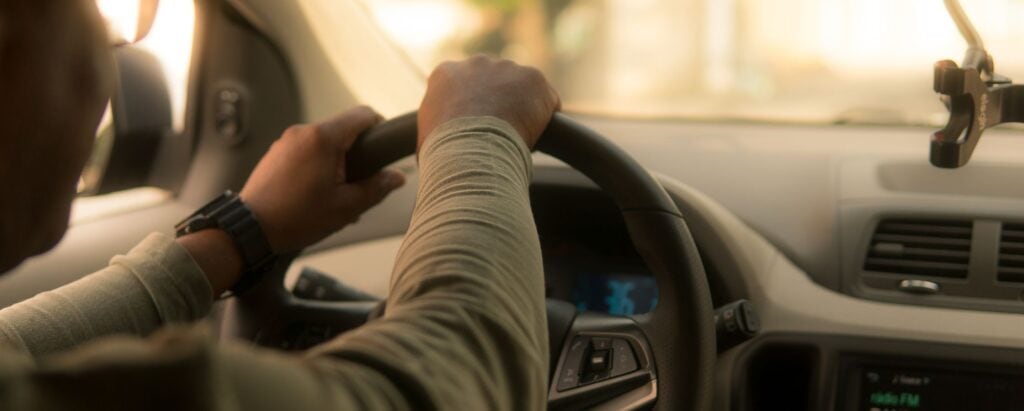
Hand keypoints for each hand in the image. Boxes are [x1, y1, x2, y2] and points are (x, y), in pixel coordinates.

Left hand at [240, 106, 405, 252]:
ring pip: (323, 141)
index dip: (379, 128)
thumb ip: (377, 188)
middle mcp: (303, 132)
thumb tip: (397, 177)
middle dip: (356, 152)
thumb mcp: (346, 207)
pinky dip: (316, 165)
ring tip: (334, 193)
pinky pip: (305, 150)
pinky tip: (314, 193)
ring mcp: (286, 141)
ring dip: (335, 161)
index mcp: (323, 138)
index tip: (383, 148)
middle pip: (343, 129)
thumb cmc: (297, 217)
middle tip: (358, 183)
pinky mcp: (276, 153)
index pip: (363, 114)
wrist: (250, 228)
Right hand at [418, 55, 559, 149]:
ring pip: (521, 88)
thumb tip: (438, 150)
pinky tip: (538, 136)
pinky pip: (546, 99)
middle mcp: (476, 63)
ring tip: (518, 138)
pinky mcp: (533, 78)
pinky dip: (546, 118)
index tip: (478, 129)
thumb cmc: (443, 153)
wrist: (470, 151)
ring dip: (523, 109)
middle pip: (494, 81)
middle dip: (499, 102)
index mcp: (446, 74)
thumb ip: (436, 130)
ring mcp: (506, 68)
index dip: (473, 109)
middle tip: (500, 133)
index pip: (464, 87)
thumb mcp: (427, 138)